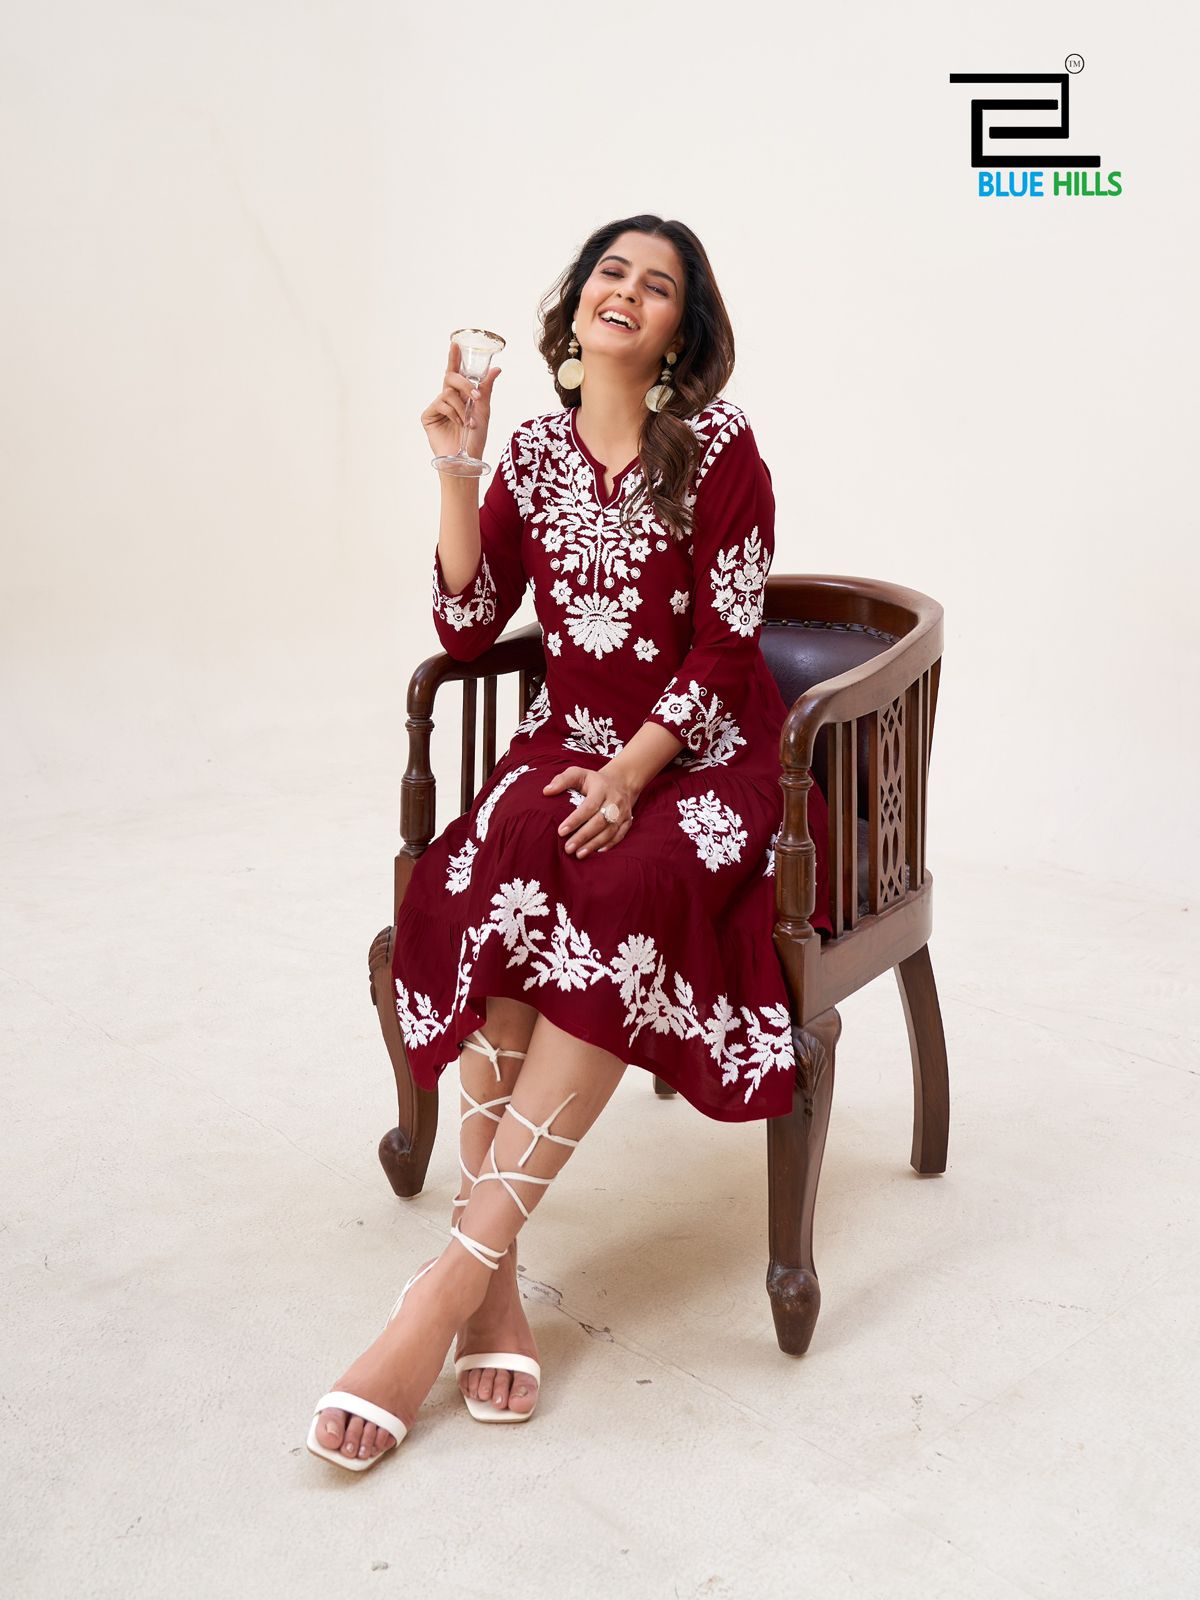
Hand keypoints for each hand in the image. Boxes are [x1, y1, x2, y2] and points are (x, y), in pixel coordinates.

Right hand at [421, 338, 501, 460]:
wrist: (466, 459)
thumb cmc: (475, 439)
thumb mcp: (484, 410)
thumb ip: (486, 388)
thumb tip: (496, 368)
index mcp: (460, 396)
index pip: (456, 373)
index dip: (454, 358)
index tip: (455, 344)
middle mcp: (447, 399)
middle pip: (451, 377)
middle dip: (465, 385)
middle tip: (475, 398)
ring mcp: (437, 407)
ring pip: (448, 392)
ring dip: (462, 407)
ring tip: (468, 422)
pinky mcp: (429, 416)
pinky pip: (441, 403)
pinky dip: (453, 413)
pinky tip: (458, 425)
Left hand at [543, 764, 639, 858]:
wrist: (621, 781)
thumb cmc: (593, 780)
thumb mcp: (578, 773)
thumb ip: (562, 780)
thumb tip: (546, 791)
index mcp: (601, 788)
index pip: (589, 806)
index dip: (575, 820)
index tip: (561, 831)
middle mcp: (615, 800)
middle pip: (600, 821)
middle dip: (583, 836)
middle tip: (568, 848)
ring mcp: (623, 811)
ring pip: (610, 831)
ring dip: (594, 844)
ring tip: (579, 854)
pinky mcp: (628, 820)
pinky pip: (620, 835)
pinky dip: (609, 845)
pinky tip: (597, 852)